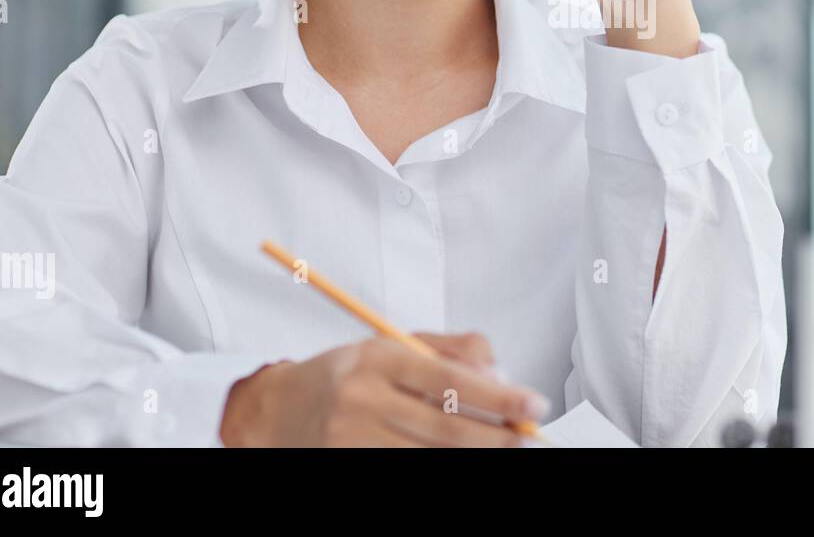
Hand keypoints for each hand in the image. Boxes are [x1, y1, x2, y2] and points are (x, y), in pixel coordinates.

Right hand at [219, 331, 550, 446]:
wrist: (279, 409)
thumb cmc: (351, 373)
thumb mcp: (395, 345)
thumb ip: (451, 351)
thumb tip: (500, 376)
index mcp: (379, 357)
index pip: (449, 379)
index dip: (498, 396)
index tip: (534, 404)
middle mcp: (363, 398)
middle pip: (445, 426)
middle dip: (497, 435)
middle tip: (528, 435)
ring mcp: (352, 438)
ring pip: (431, 456)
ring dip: (477, 453)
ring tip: (505, 446)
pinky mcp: (348, 463)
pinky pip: (407, 469)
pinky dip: (442, 467)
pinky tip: (467, 458)